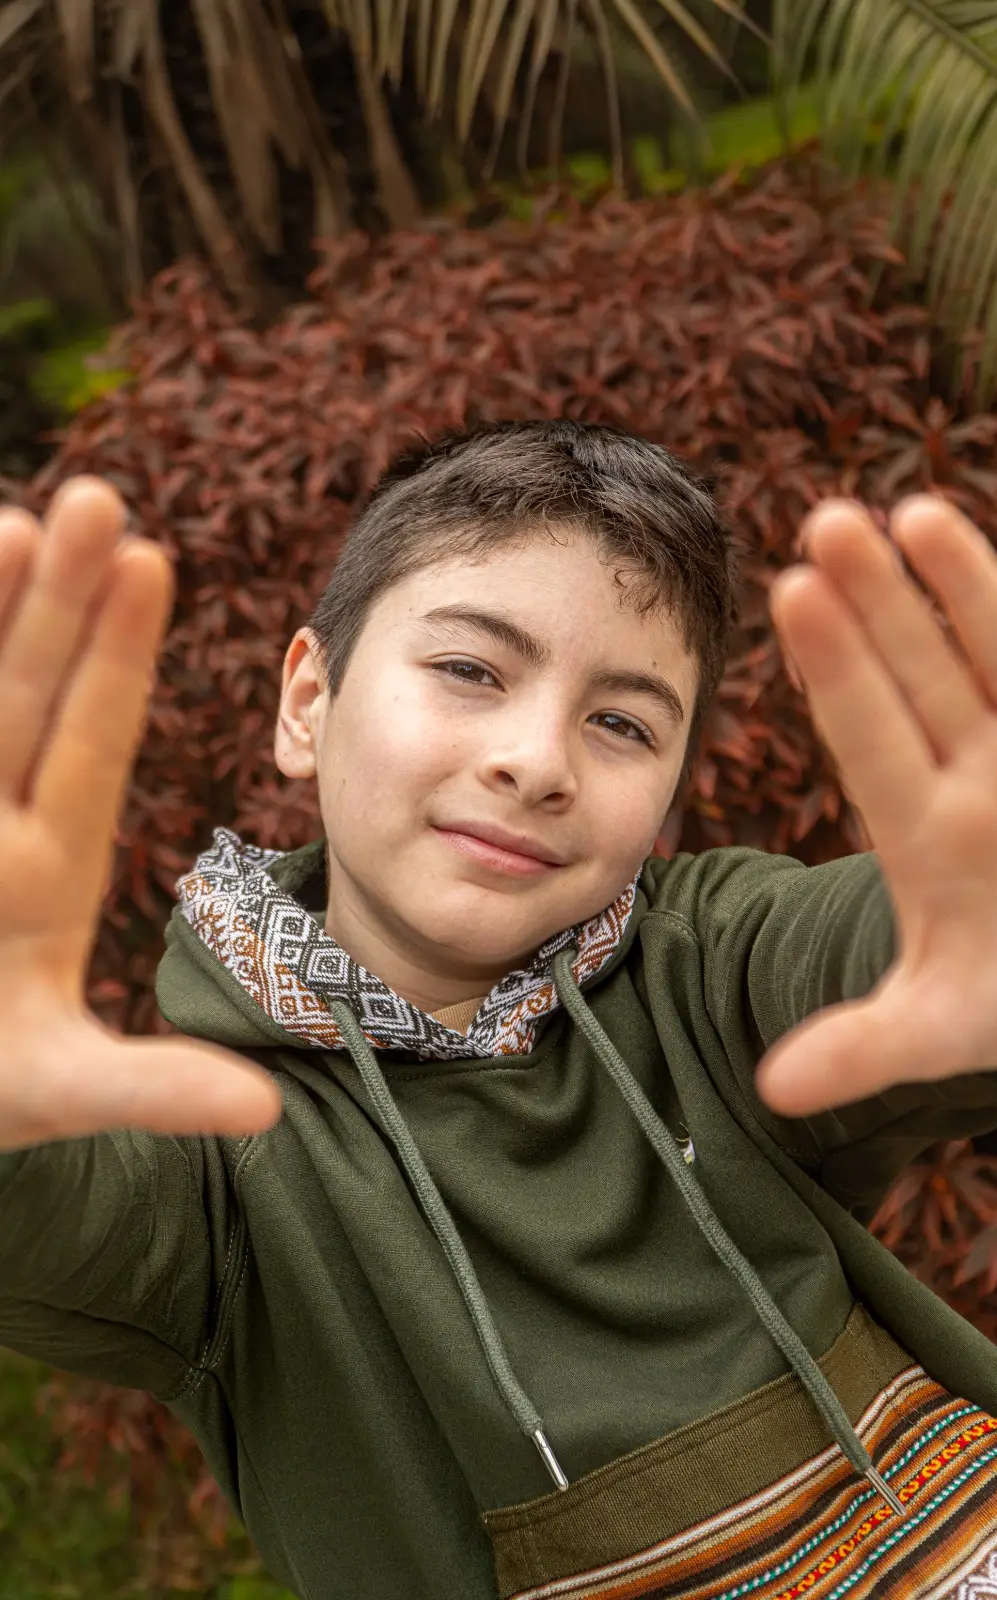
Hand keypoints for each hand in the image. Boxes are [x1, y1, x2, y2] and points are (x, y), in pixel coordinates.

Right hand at [0, 478, 281, 1151]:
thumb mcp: (60, 1092)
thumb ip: (151, 1090)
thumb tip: (265, 1111)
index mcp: (52, 867)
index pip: (93, 739)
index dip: (118, 656)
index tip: (155, 561)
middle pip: (25, 692)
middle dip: (57, 600)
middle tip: (99, 497)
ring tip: (11, 519)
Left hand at [758, 495, 996, 1116]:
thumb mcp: (950, 1026)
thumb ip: (868, 1046)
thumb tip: (773, 1093)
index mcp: (921, 826)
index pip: (868, 735)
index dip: (835, 670)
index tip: (789, 595)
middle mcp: (977, 769)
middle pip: (921, 672)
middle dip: (880, 601)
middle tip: (825, 520)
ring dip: (968, 588)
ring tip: (920, 514)